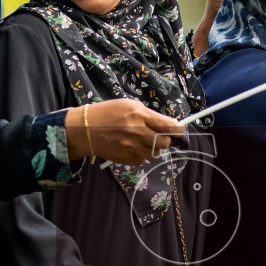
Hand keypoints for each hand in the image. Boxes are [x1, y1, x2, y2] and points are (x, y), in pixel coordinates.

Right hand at [65, 100, 185, 165]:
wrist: (85, 129)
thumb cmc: (109, 113)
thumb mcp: (130, 105)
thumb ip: (150, 115)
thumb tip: (171, 125)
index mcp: (139, 115)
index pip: (168, 126)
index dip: (178, 130)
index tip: (179, 130)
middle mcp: (137, 132)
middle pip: (165, 143)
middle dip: (165, 139)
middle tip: (158, 135)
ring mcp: (131, 147)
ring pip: (155, 153)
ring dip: (153, 148)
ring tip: (141, 140)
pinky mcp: (126, 158)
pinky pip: (143, 160)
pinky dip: (141, 154)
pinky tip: (132, 146)